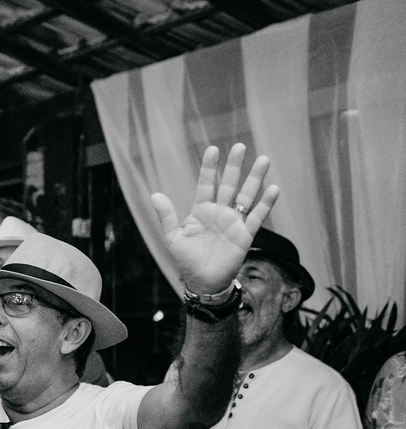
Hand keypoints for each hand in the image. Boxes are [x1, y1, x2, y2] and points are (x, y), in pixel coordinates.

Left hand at [151, 144, 279, 293]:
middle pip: (229, 184)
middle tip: (240, 147)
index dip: (210, 168)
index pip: (207, 184)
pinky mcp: (245, 234)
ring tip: (263, 160)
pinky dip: (265, 204)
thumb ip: (167, 216)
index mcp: (201, 210)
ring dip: (255, 179)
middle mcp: (220, 212)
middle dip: (235, 166)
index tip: (213, 149)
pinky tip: (273, 189)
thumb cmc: (186, 260)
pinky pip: (257, 216)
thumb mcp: (173, 238)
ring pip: (247, 196)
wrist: (203, 282)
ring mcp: (234, 222)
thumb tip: (155, 195)